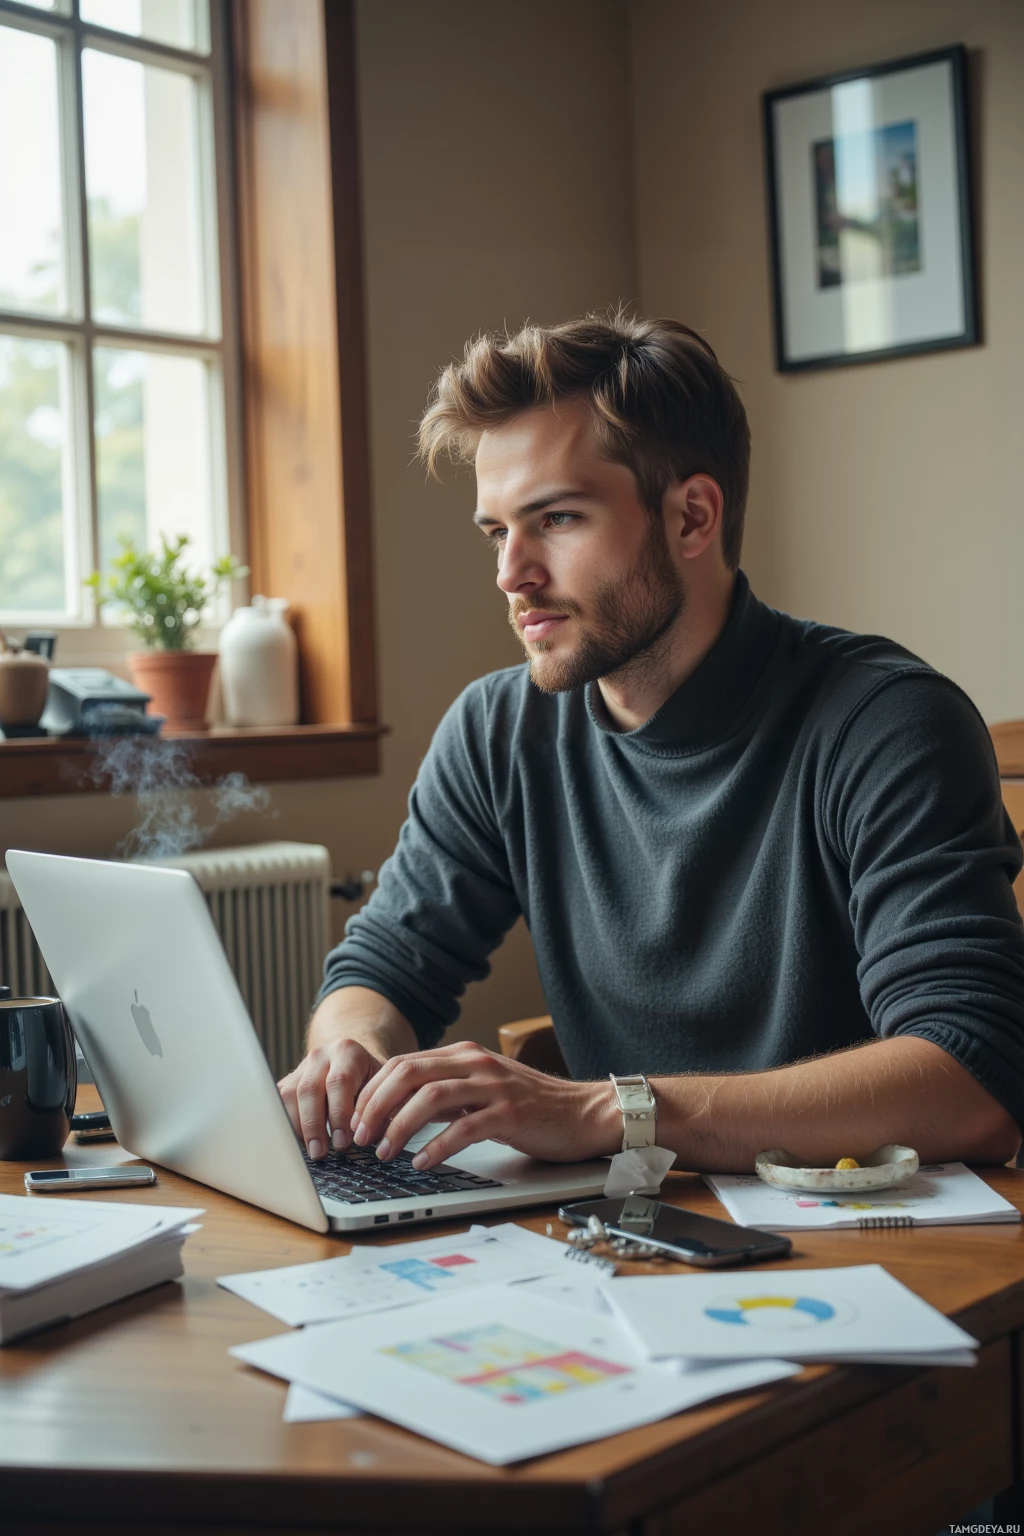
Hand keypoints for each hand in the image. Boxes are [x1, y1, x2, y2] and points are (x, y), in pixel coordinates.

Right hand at [278, 1038, 385, 1159]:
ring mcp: (301, 1067)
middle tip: (321, 1152)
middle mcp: (321, 1056)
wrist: (352, 1063)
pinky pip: (279, 1103)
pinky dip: (286, 1125)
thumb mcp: (381, 1088)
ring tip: (309, 1151)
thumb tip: (370, 1138)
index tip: (343, 1142)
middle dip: (314, 1125)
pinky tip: (297, 1143)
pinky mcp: (287, 1081)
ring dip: (297, 1128)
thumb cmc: (371, 1081)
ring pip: (289, 1096)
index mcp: (347, 1052)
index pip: (339, 1082)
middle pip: (310, 1089)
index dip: (340, 1114)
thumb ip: (377, 1108)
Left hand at [349, 1040, 619, 1168]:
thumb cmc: (534, 1107)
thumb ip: (447, 1094)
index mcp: (463, 1055)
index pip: (402, 1064)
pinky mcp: (510, 1114)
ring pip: (430, 1097)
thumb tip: (399, 1111)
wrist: (586, 1112)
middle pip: (408, 1074)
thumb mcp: (482, 1091)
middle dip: (375, 1106)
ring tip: (384, 1152)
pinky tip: (423, 1163)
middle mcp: (475, 1063)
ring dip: (399, 1126)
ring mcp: (493, 1086)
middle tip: (358, 1136)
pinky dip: (437, 1147)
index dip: (372, 1091)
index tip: (355, 1119)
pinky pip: (464, 1128)